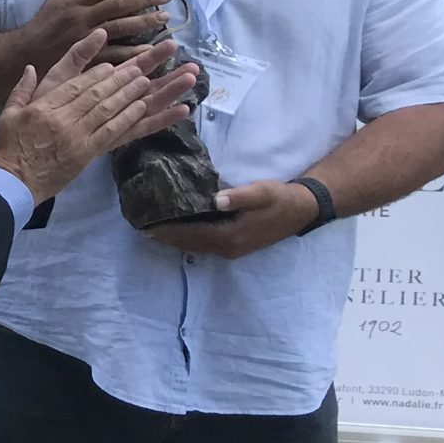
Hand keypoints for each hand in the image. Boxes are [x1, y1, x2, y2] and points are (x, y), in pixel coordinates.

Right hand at [0, 30, 200, 201]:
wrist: (11, 183)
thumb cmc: (8, 149)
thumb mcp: (7, 115)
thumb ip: (21, 90)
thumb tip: (32, 68)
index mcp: (44, 107)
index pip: (76, 85)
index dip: (98, 73)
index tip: (113, 65)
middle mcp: (63, 119)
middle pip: (98, 94)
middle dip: (121, 78)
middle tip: (142, 67)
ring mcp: (77, 137)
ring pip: (109, 110)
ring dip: (131, 94)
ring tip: (148, 81)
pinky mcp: (86, 153)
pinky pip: (113, 133)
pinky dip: (130, 119)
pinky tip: (144, 108)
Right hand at [21, 0, 172, 68]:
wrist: (24, 53)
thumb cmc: (42, 24)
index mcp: (74, 1)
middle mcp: (81, 17)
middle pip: (118, 5)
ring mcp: (85, 38)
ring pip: (120, 28)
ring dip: (144, 22)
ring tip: (165, 17)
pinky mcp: (86, 57)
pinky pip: (114, 53)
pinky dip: (132, 51)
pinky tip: (150, 48)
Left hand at [144, 179, 318, 259]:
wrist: (303, 210)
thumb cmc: (280, 198)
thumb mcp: (262, 192)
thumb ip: (240, 196)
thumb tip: (217, 200)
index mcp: (231, 236)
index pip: (192, 234)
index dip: (169, 231)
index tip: (146, 226)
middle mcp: (228, 247)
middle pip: (189, 244)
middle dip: (166, 238)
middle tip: (140, 229)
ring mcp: (232, 250)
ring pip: (195, 247)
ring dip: (174, 240)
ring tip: (151, 231)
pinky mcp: (234, 246)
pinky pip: (204, 245)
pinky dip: (187, 240)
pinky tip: (176, 232)